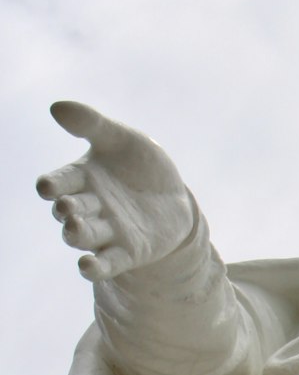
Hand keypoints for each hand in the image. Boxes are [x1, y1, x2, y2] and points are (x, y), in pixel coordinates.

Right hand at [36, 102, 194, 281]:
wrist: (174, 197)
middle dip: (67, 210)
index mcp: (82, 178)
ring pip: (84, 237)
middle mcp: (89, 206)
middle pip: (69, 211)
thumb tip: (56, 107)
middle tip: (68, 207)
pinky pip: (107, 263)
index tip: (48, 186)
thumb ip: (93, 124)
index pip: (60, 181)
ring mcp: (107, 231)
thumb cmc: (141, 164)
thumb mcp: (122, 139)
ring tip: (75, 229)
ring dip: (77, 235)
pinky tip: (87, 267)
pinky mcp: (127, 253)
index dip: (52, 185)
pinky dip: (95, 267)